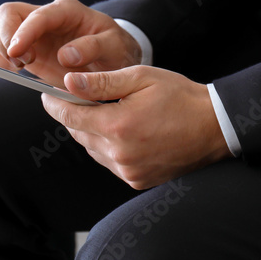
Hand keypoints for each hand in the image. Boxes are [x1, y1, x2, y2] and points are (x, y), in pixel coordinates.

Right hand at [0, 0, 141, 88]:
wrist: (114, 58)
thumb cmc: (115, 48)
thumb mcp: (114, 47)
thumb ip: (93, 47)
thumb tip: (65, 55)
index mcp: (68, 10)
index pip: (37, 15)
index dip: (23, 32)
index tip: (17, 54)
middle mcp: (47, 15)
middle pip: (8, 13)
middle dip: (4, 38)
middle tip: (19, 65)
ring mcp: (35, 29)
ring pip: (1, 26)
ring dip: (1, 49)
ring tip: (17, 69)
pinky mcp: (28, 45)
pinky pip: (4, 45)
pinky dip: (2, 58)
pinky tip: (14, 71)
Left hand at [42, 66, 232, 189]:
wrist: (215, 127)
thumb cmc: (179, 96)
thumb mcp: (139, 79)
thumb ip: (101, 83)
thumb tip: (68, 83)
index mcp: (118, 127)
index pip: (70, 116)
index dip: (54, 104)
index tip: (45, 94)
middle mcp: (120, 154)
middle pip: (78, 134)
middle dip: (73, 115)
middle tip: (73, 97)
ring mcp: (129, 171)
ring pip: (92, 149)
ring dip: (90, 131)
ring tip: (101, 111)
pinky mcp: (137, 180)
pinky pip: (109, 161)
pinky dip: (106, 146)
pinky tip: (119, 130)